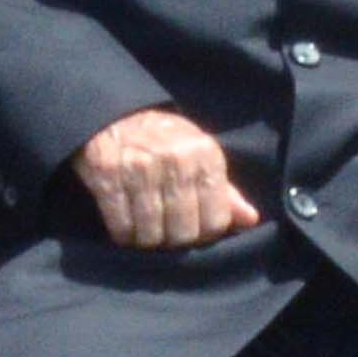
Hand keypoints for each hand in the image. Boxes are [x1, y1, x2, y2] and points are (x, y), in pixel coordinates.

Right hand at [73, 108, 259, 251]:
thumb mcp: (199, 155)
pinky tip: (127, 224)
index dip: (206, 233)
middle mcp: (174, 158)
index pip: (215, 220)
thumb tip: (250, 219)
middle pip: (183, 233)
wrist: (115, 116)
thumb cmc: (165, 142)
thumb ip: (224, 190)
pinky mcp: (107, 176)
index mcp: (204, 153)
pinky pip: (121, 227)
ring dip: (148, 240)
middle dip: (175, 240)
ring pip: (151, 235)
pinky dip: (124, 235)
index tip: (195, 229)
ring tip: (147, 229)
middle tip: (168, 233)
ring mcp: (139, 167)